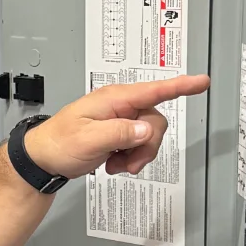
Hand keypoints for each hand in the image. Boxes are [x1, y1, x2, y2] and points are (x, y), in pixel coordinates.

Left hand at [24, 74, 209, 179]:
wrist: (43, 158)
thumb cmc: (59, 143)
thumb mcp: (89, 139)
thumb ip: (120, 133)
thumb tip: (147, 129)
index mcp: (114, 99)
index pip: (154, 90)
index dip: (181, 86)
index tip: (201, 82)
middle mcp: (120, 105)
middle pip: (155, 122)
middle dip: (147, 146)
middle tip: (128, 162)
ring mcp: (120, 119)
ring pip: (149, 136)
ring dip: (137, 155)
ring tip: (115, 164)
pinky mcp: (118, 133)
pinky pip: (138, 144)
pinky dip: (130, 158)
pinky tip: (113, 162)